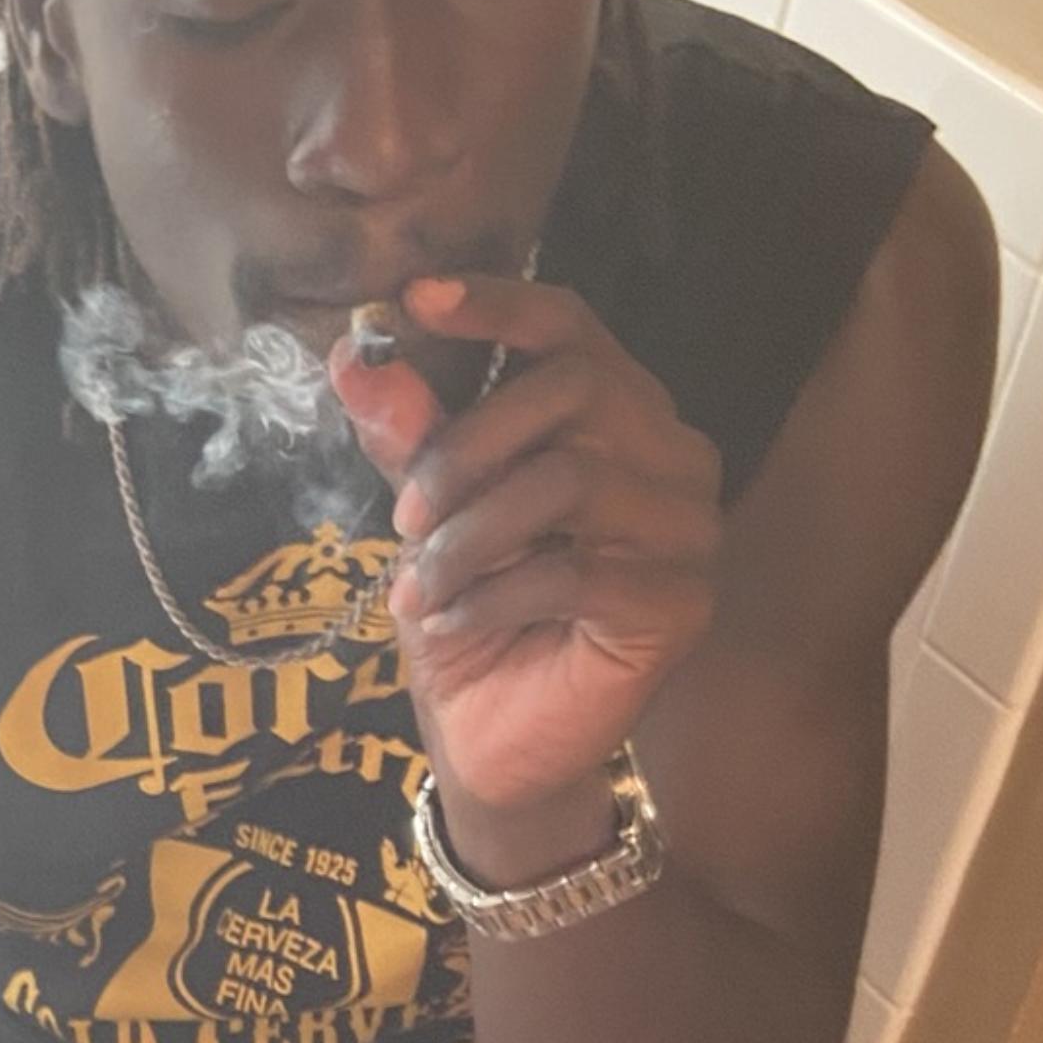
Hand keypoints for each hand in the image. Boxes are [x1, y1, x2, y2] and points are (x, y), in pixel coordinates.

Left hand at [334, 274, 722, 823]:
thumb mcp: (426, 520)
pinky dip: (494, 595)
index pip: (571, 326)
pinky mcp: (682, 601)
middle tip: (406, 517)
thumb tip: (353, 354)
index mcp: (614, 415)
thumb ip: (407, 438)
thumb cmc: (470, 617)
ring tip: (423, 586)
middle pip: (575, 388)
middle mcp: (670, 453)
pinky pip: (576, 570)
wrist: (492, 741)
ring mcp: (689, 527)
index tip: (416, 301)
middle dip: (466, 449)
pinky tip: (456, 622)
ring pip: (571, 480)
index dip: (499, 304)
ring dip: (472, 535)